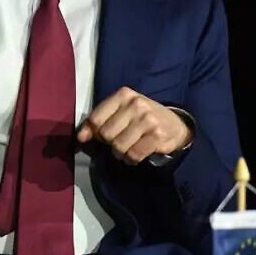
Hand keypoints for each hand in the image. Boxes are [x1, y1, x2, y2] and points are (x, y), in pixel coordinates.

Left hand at [77, 86, 191, 164]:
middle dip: (109, 143)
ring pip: (119, 146)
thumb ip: (98, 122)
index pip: (96, 119)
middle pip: (106, 134)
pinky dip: (131, 159)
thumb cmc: (141, 118)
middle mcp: (136, 104)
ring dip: (120, 153)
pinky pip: (133, 154)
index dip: (95, 132)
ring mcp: (148, 119)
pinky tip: (136, 155)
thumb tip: (81, 137)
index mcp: (123, 95)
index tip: (102, 135)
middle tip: (119, 141)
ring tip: (128, 148)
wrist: (175, 124)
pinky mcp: (157, 135)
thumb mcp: (119, 113)